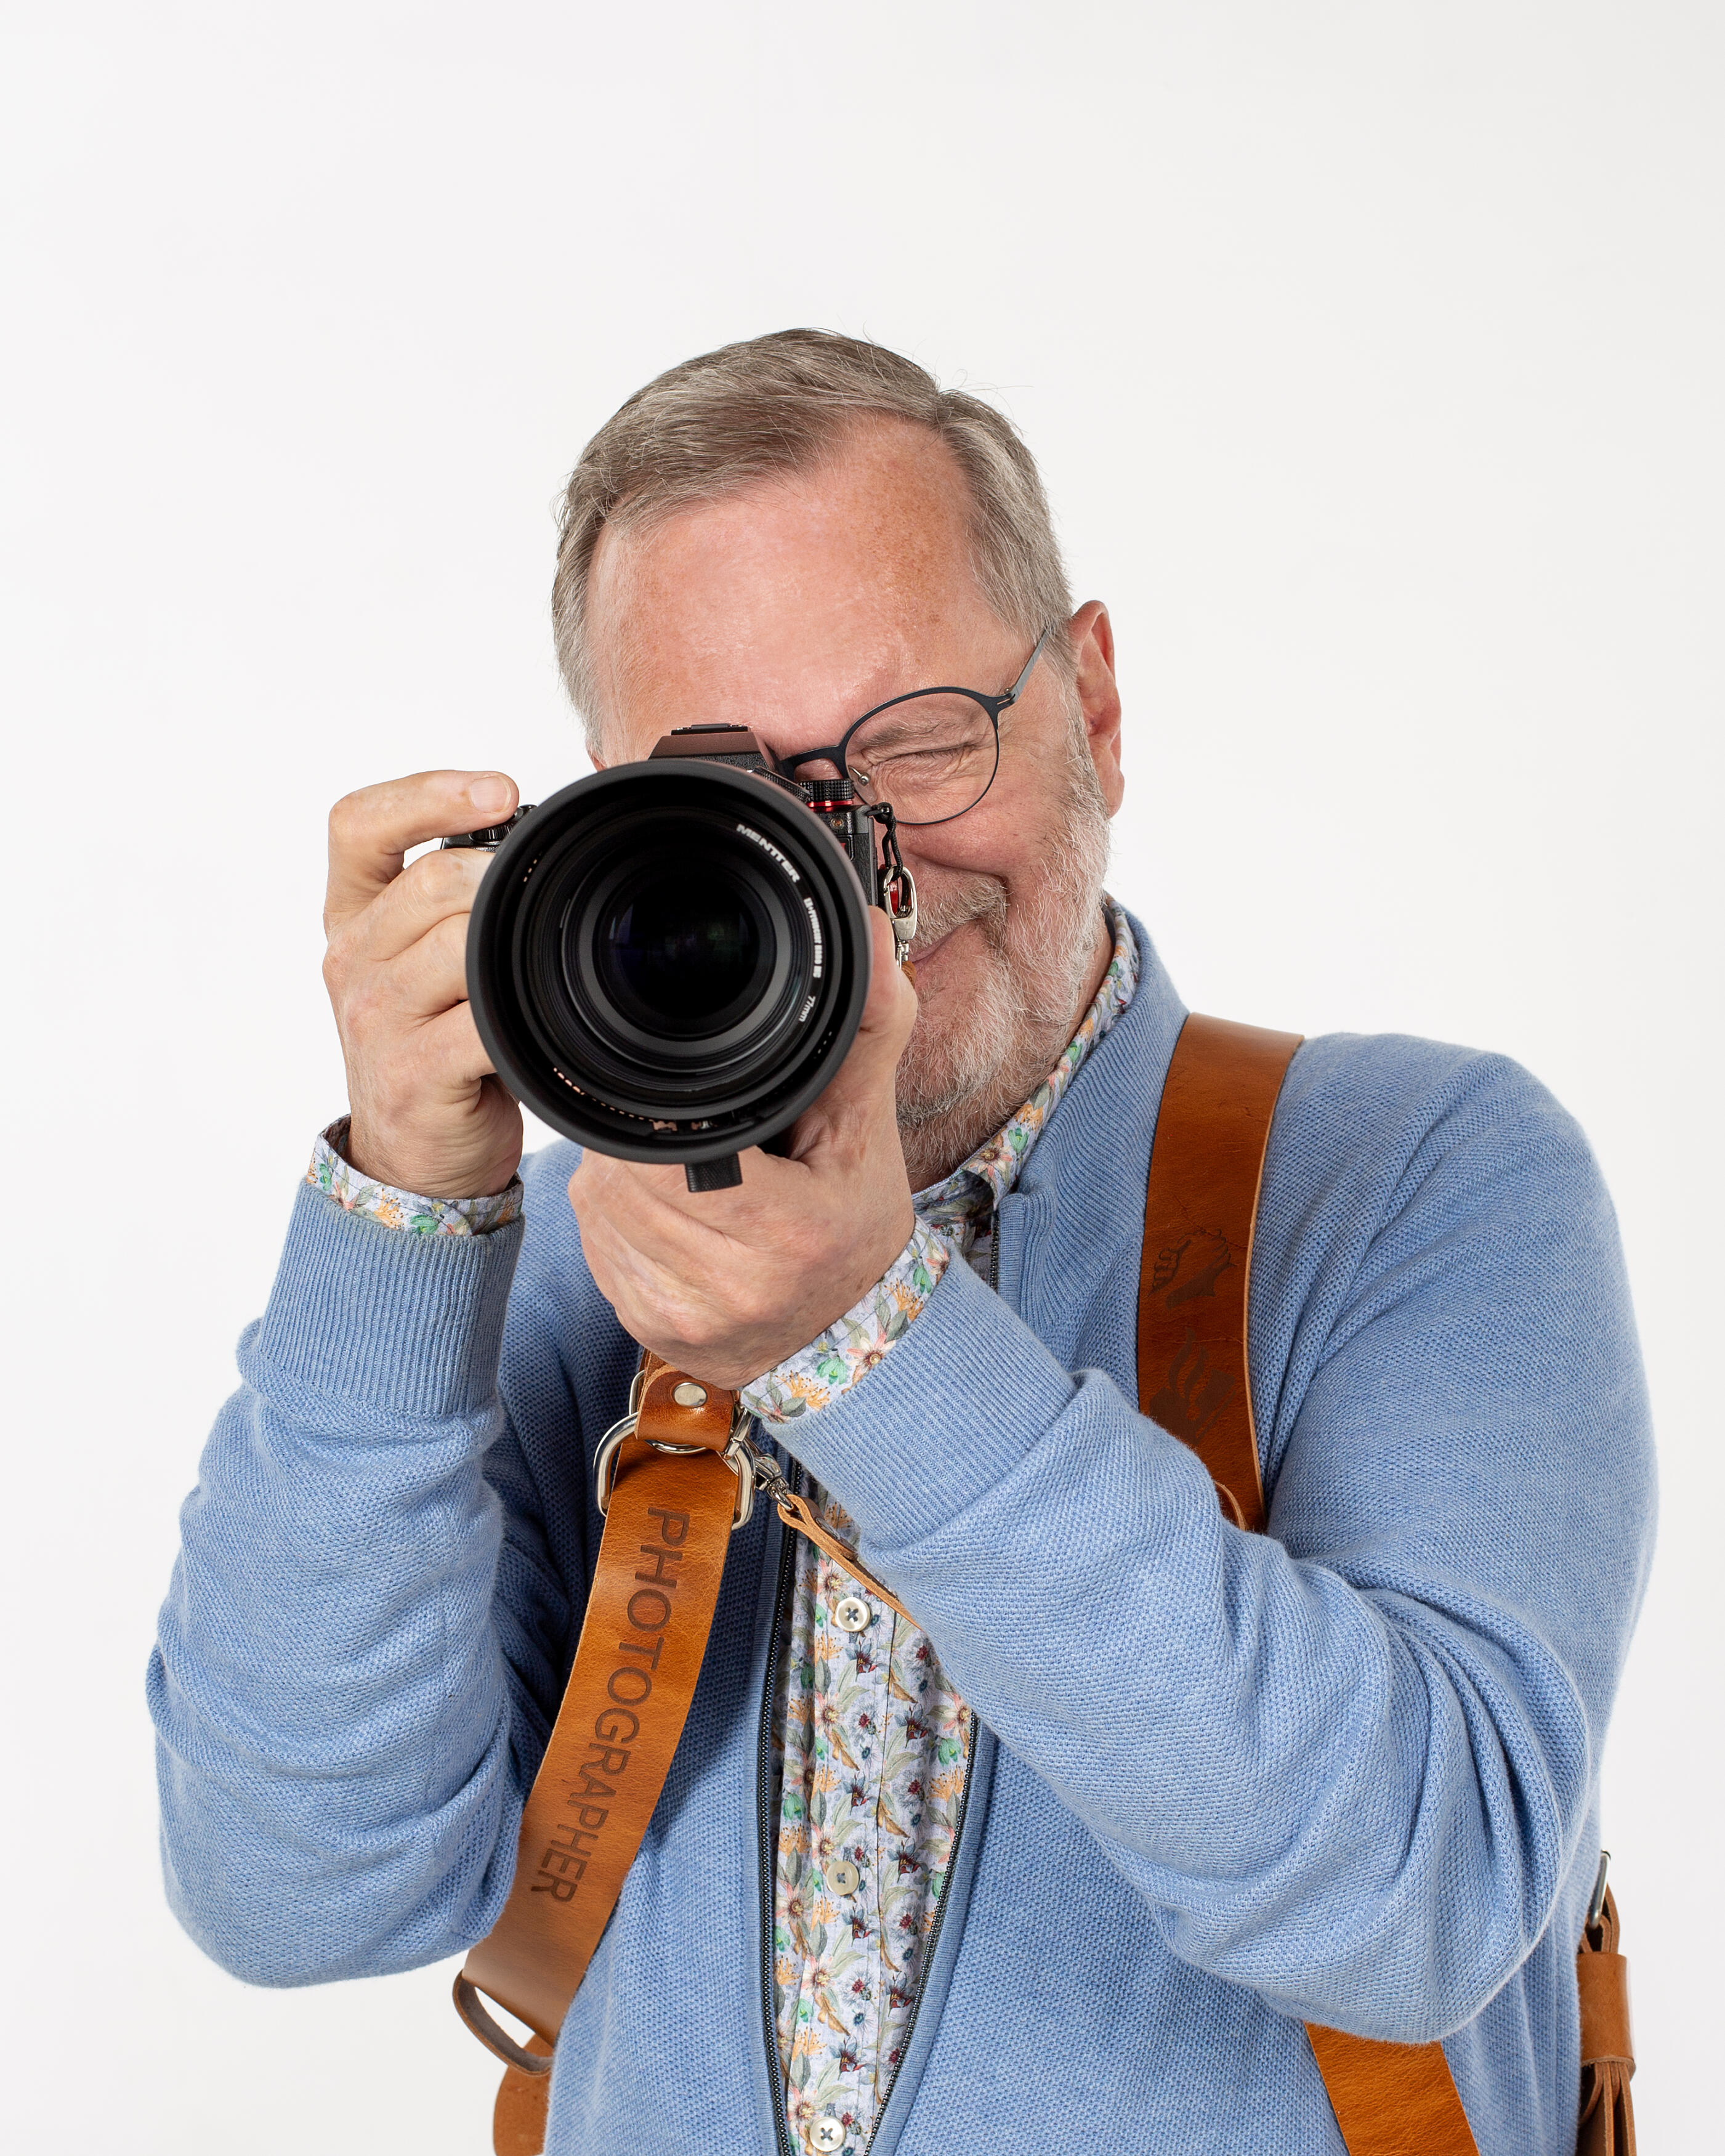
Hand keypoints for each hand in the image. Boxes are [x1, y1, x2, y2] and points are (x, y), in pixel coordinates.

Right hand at [322, 770, 522, 1197]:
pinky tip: (535, 1021)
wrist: (413, 1159)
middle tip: (543, 893)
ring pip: (455, 945)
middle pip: (430, 881)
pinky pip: (474, 1025)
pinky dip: (516, 1017)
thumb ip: (459, 904)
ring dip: (512, 944)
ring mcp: (376, 1017)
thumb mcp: (431, 963)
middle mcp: (353, 958)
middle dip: (500, 878)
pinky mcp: (410, 1072)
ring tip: (540, 958)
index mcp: (353, 917)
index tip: (498, 789)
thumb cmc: (436, 1046)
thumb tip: (541, 842)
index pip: (357, 824)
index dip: (427, 792)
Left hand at [569, 912, 918, 1387]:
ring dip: (619, 1176)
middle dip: (635, 1139)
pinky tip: (662, 1209)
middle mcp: (728, 1286)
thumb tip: (862, 934)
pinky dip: (616, 1218)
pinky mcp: (647, 1332)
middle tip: (676, 1122)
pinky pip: (598, 1249)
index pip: (666, 1156)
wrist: (855, 1342)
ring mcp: (680, 1317)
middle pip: (621, 1178)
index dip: (654, 1116)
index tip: (672, 1097)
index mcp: (786, 1234)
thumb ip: (864, 1031)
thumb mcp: (870, 1131)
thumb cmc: (858, 1228)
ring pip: (598, 1210)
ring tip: (673, 1165)